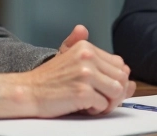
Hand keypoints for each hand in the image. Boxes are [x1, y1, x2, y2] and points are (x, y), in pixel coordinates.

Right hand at [0, 26, 135, 118]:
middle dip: (114, 92)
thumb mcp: (70, 59)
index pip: (119, 64)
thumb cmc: (49, 79)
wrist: (27, 91)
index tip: (103, 88)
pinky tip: (82, 107)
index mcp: (86, 47)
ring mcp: (85, 75)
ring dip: (108, 102)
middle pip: (122, 78)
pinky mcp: (82, 92)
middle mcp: (87, 57)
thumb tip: (129, 73)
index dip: (115, 79)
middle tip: (100, 99)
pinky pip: (103, 105)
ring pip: (117, 91)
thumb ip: (97, 60)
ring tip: (92, 103)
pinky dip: (95, 110)